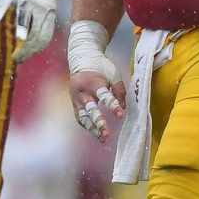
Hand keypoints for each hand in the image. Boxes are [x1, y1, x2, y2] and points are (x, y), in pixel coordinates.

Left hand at [0, 0, 68, 61]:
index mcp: (28, 1)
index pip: (26, 16)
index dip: (23, 27)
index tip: (20, 39)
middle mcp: (41, 9)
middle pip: (37, 31)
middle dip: (27, 47)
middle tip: (16, 58)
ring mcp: (49, 16)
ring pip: (44, 36)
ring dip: (34, 50)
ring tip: (22, 59)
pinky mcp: (53, 20)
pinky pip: (48, 37)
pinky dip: (40, 47)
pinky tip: (31, 52)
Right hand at [67, 21, 123, 140]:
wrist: (82, 60)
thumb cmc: (101, 67)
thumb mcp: (113, 74)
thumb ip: (119, 90)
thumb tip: (124, 106)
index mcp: (94, 83)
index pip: (104, 97)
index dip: (112, 106)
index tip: (120, 114)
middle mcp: (83, 93)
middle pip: (91, 110)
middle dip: (99, 122)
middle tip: (106, 133)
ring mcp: (77, 99)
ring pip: (83, 116)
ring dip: (92, 128)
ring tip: (102, 138)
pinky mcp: (74, 103)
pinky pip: (79, 116)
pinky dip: (86, 125)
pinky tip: (94, 133)